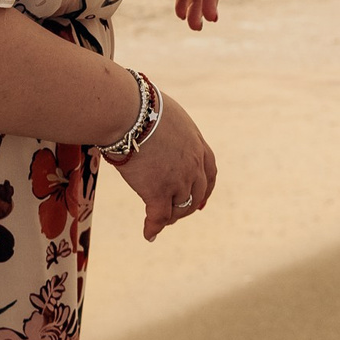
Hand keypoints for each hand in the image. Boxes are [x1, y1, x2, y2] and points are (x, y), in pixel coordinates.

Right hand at [109, 94, 217, 239]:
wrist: (129, 114)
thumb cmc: (140, 106)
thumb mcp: (166, 113)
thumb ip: (168, 128)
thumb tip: (151, 124)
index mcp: (197, 144)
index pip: (209, 172)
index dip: (205, 188)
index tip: (202, 200)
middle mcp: (193, 165)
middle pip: (196, 194)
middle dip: (187, 206)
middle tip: (175, 214)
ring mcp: (178, 180)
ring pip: (179, 208)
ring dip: (170, 217)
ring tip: (160, 222)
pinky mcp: (158, 192)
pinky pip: (158, 217)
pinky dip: (153, 227)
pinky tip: (148, 233)